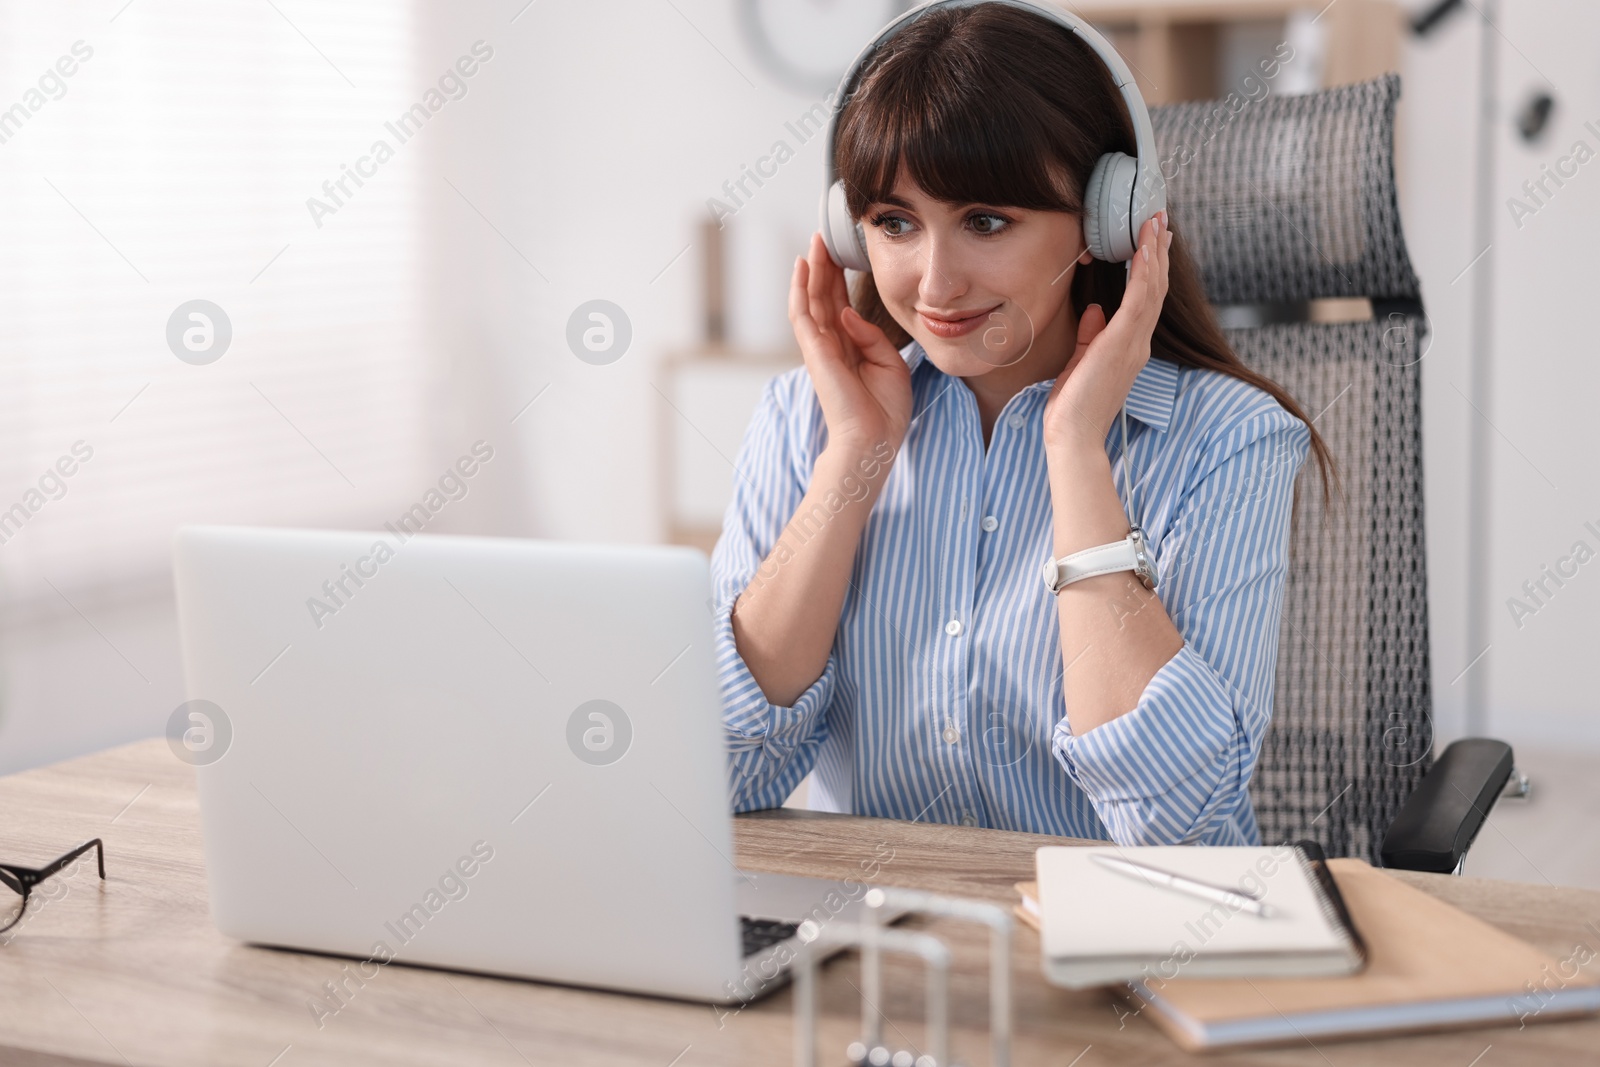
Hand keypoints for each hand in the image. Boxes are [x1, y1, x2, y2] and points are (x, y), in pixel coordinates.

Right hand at [789, 231, 912, 460]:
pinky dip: (799, 289)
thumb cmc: (884, 411)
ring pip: (811, 299)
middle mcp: (832, 345)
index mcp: (850, 347)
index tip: (843, 254)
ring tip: (813, 243)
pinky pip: (802, 314)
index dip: (840, 279)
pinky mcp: (815, 352)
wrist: (874, 441)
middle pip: (824, 297)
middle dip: (823, 267)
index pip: (841, 305)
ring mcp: (820, 348)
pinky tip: (802, 267)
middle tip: (824, 237)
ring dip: (811, 270)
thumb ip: (871, 336)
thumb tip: (848, 312)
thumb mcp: (890, 364)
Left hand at [1042, 211, 1171, 454]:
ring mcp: (1134, 344)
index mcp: (1130, 347)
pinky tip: (1143, 250)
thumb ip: (1091, 335)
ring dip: (1153, 253)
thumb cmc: (1074, 405)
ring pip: (1152, 289)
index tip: (1151, 240)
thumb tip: (1095, 309)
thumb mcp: (1081, 361)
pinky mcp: (1121, 344)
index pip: (1145, 300)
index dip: (1151, 268)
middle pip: (1155, 288)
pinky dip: (1143, 273)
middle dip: (1157, 252)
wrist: (1073, 435)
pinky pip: (1138, 301)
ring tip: (1155, 223)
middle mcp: (1138, 343)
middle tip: (1160, 219)